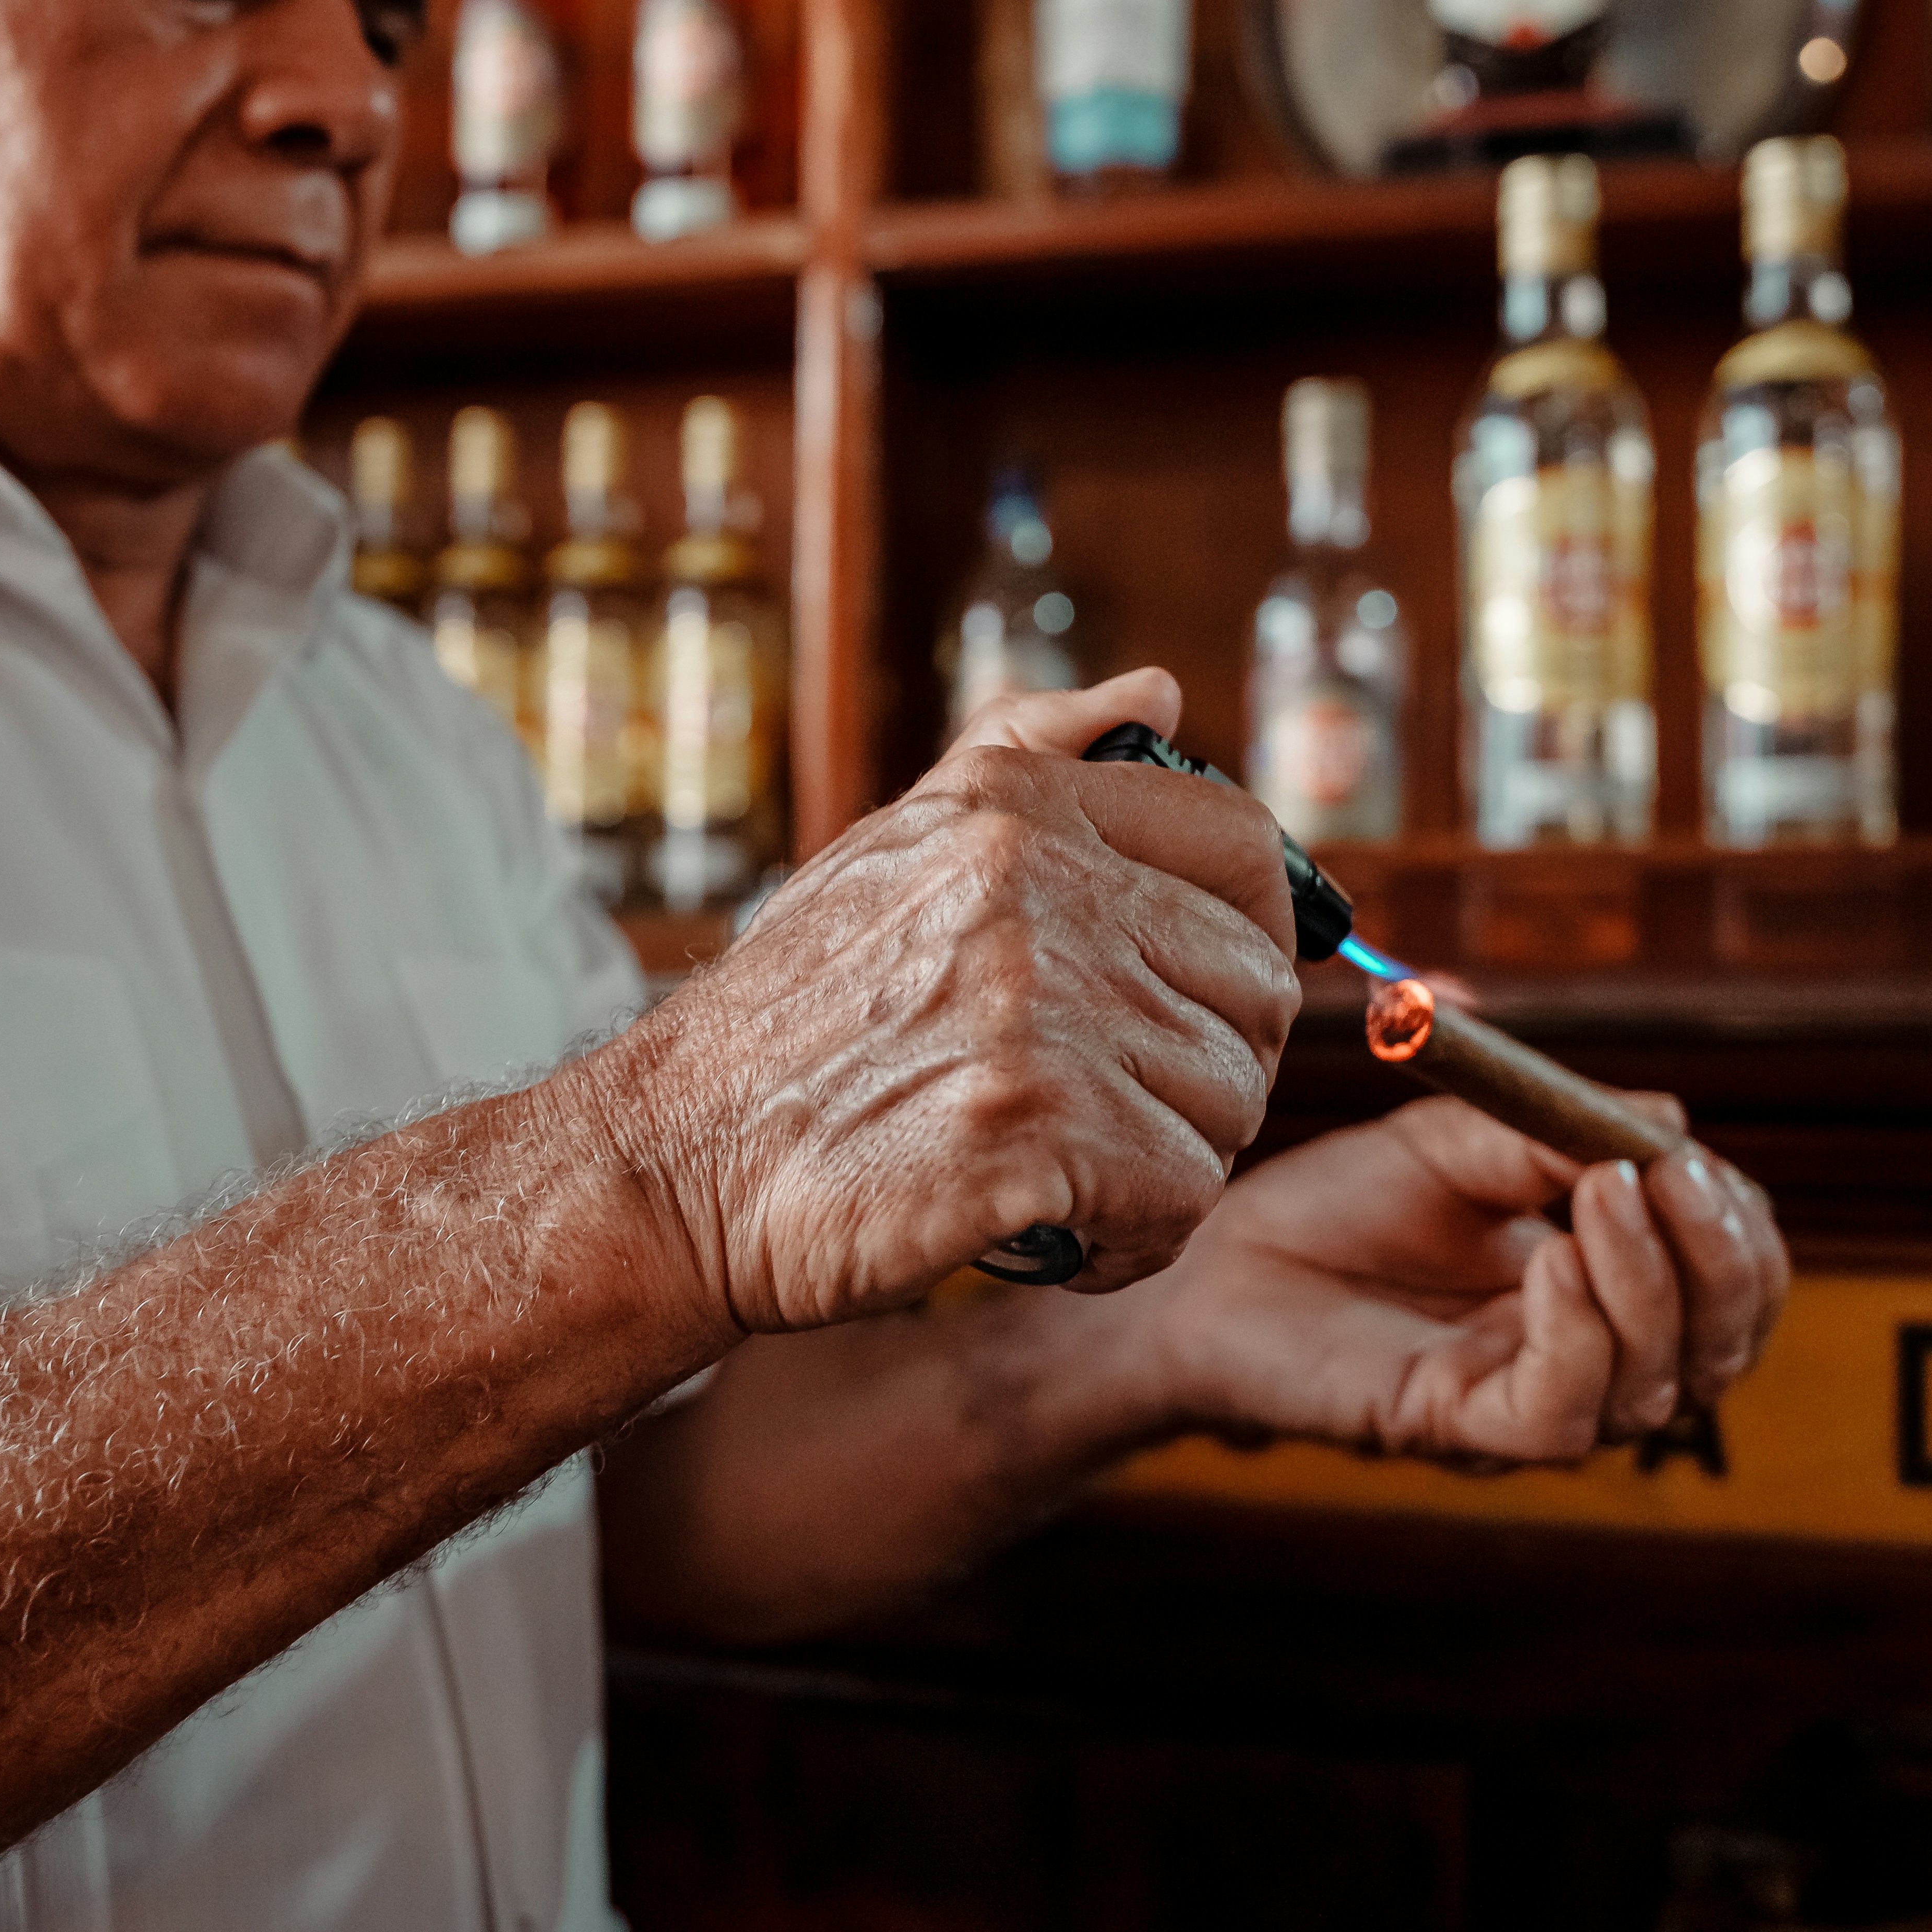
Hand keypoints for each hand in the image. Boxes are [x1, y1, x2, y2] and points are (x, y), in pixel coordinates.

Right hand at [606, 672, 1300, 1329]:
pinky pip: (1180, 1201)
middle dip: (1205, 1071)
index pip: (1244, 848)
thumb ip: (1032, 750)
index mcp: (1016, 811)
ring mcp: (1039, 1014)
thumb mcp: (897, 843)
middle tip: (1113, 1114)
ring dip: (1165, 1164)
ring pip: (1227, 1106)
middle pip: (1255, 995)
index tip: (1201, 1000)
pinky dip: (1132, 1240)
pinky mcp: (1035, 1135)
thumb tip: (1156, 691)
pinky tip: (1055, 1231)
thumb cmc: (793, 1020)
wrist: (676, 1160)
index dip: (1253, 939)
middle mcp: (1038, 892)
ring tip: (1064, 1172)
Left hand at [1107, 1093, 1789, 1467]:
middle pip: (1719, 1351)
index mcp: (1601, 1288)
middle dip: (1723, 1266)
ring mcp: (1525, 1404)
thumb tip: (1671, 1121)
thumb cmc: (1331, 1208)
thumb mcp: (1455, 1144)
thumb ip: (1555, 1134)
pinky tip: (1547, 1263)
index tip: (1695, 1160)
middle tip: (1676, 1178)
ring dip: (1648, 1284)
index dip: (1737, 1232)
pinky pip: (1563, 1415)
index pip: (1727, 1289)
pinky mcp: (1460, 1431)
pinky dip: (1578, 1334)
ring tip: (1602, 1193)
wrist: (1209, 1263)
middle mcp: (1583, 1361)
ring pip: (1655, 1389)